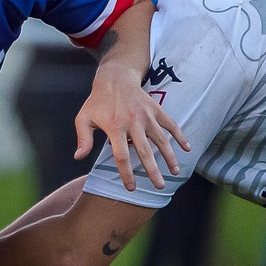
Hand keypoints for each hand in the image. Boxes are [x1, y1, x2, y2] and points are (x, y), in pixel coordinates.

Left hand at [75, 62, 186, 192]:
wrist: (115, 78)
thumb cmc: (98, 102)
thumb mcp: (84, 118)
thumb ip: (83, 139)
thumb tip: (78, 157)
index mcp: (115, 127)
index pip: (121, 156)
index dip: (127, 173)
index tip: (131, 187)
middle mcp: (133, 122)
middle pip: (145, 151)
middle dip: (152, 171)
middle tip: (159, 186)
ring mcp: (147, 116)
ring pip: (161, 140)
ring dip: (169, 157)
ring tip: (175, 172)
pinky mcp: (156, 109)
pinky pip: (171, 124)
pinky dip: (180, 136)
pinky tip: (187, 148)